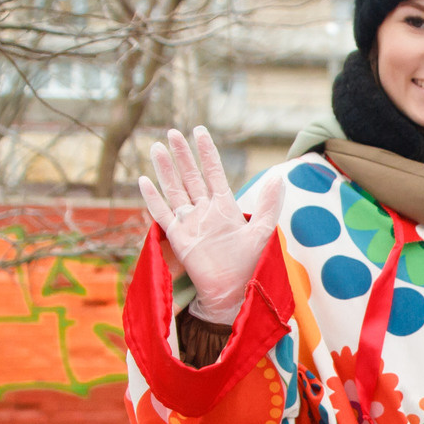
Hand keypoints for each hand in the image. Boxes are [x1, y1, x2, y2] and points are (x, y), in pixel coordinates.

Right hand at [139, 127, 266, 324]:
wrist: (234, 292)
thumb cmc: (250, 266)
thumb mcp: (263, 232)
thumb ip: (269, 205)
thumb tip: (278, 176)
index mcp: (225, 207)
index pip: (213, 172)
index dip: (206, 152)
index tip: (199, 131)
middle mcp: (204, 211)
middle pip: (190, 177)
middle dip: (182, 155)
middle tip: (172, 132)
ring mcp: (189, 223)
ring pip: (174, 189)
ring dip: (165, 169)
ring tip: (156, 147)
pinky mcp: (177, 237)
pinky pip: (162, 213)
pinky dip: (153, 198)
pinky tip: (144, 180)